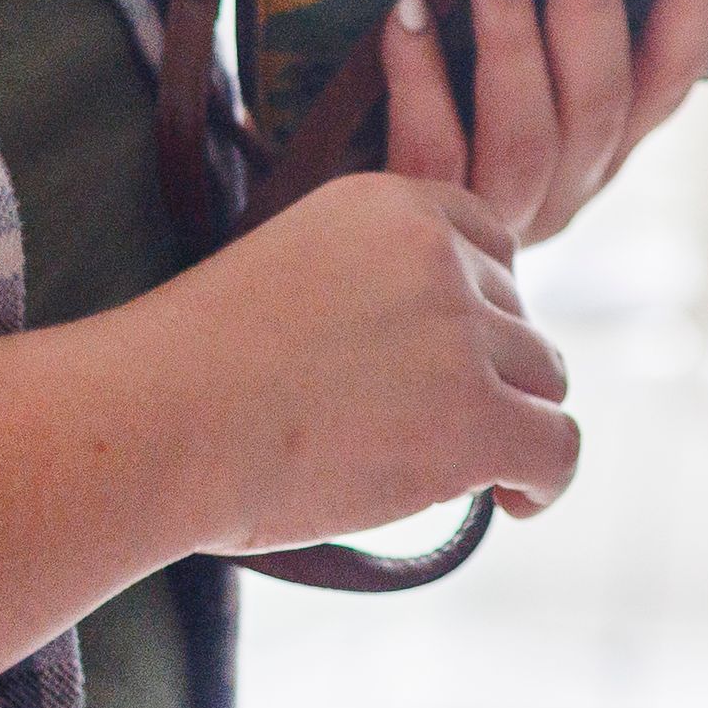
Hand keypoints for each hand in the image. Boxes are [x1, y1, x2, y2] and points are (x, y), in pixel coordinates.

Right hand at [144, 168, 586, 551]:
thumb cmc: (183, 375)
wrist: (149, 424)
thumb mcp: (285, 277)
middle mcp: (438, 254)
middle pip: (520, 319)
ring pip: (544, 381)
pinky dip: (546, 480)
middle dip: (489, 374)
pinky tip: (516, 504)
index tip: (444, 360)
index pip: (491, 244)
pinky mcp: (474, 419)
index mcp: (386, 203)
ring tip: (461, 470)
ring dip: (511, 426)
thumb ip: (364, 288)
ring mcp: (461, 335)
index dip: (479, 309)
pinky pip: (558, 447)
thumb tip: (426, 358)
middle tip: (427, 430)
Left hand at [378, 0, 707, 252]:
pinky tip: (406, 17)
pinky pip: (434, 153)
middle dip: (594, 8)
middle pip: (603, 103)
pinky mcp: (433, 219)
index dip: (694, 2)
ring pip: (528, 137)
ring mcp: (504, 212)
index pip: (673, 75)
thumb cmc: (450, 115)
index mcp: (608, 139)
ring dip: (515, 44)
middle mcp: (571, 182)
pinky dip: (421, 81)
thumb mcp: (520, 74)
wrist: (358, 245)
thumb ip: (556, 21)